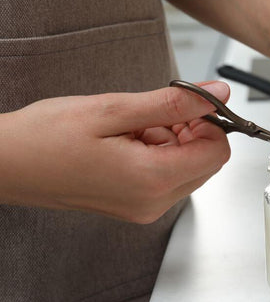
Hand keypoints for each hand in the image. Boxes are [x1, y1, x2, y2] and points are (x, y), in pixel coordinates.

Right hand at [0, 81, 230, 222]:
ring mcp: (143, 208)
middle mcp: (153, 202)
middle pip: (205, 162)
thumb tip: (216, 94)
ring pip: (187, 167)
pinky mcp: (134, 205)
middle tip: (155, 112)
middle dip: (190, 131)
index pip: (217, 152)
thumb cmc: (45, 138)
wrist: (6, 165)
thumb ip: (173, 102)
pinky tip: (127, 140)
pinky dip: (157, 153)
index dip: (210, 122)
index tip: (188, 103)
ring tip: (131, 126)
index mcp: (152, 180)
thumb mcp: (114, 109)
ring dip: (171, 140)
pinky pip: (165, 176)